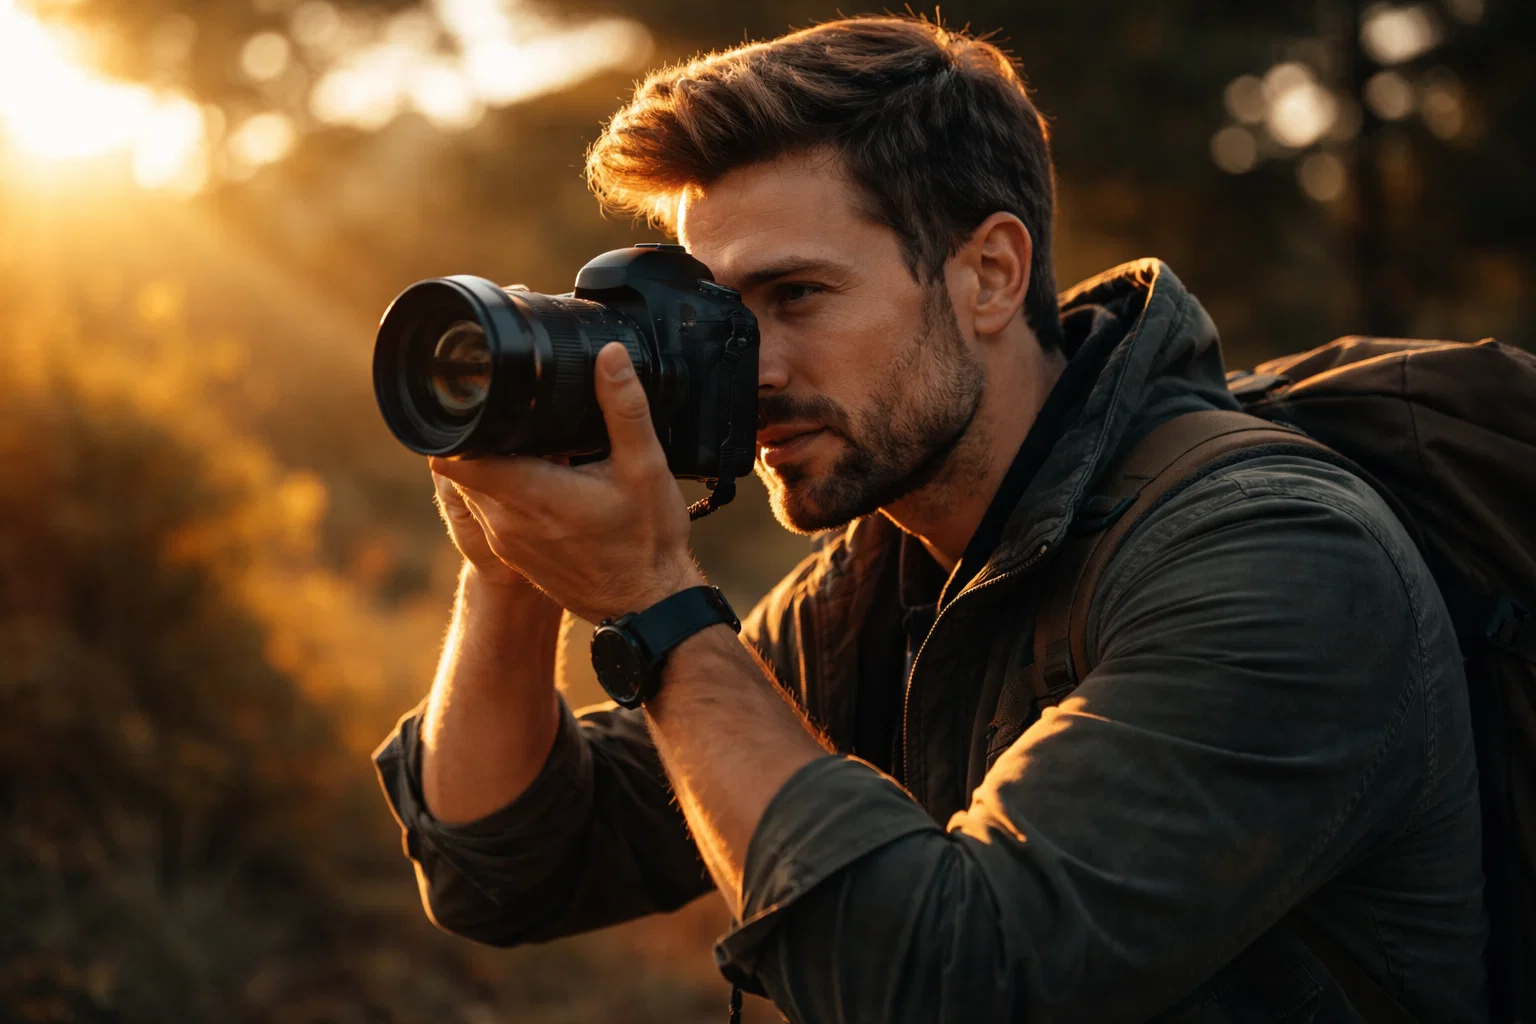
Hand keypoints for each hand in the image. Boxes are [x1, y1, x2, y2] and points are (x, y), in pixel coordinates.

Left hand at [428, 343, 704, 622]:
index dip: (456, 421)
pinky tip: (539, 476)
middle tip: (508, 408)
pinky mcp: (514, 555)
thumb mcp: (646, 467)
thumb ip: (624, 408)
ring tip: (525, 438)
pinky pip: (490, 511)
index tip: (472, 396)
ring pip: (476, 488)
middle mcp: (507, 522)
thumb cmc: (647, 541)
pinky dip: (503, 489)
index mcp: (531, 494)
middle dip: (477, 435)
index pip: (456, 456)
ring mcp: (507, 542)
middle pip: (462, 465)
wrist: (648, 606)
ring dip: (490, 462)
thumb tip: (608, 357)